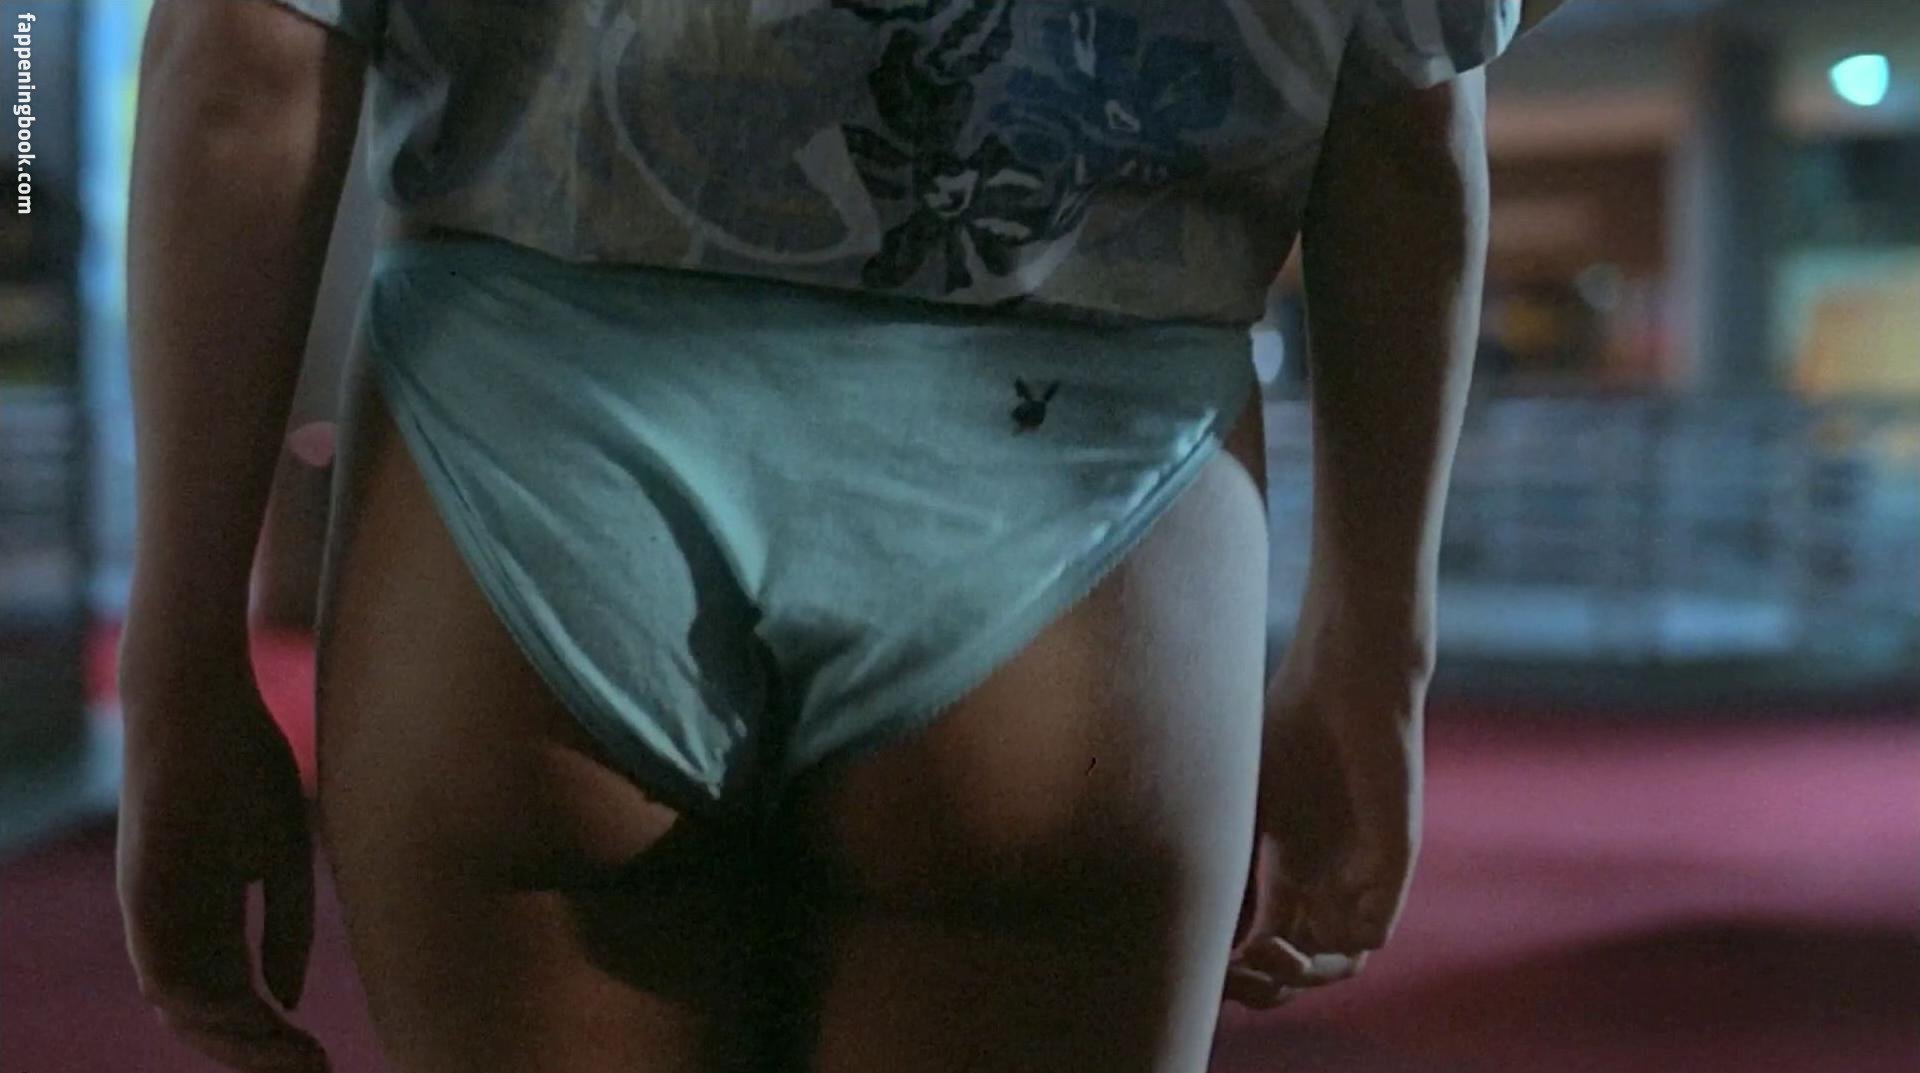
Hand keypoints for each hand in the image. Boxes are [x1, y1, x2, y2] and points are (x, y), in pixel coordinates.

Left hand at [115, 641, 325, 1072]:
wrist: (196, 700)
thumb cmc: (244, 762)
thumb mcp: (282, 852)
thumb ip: (285, 923)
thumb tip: (288, 1002)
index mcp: (210, 913)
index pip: (241, 997)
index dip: (279, 1036)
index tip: (326, 1059)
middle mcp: (174, 924)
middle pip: (213, 1015)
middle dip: (261, 1053)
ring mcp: (154, 911)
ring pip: (184, 1006)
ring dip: (235, 1041)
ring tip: (289, 1058)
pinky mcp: (139, 894)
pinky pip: (162, 970)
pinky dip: (203, 1004)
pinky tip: (250, 1017)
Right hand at [1224, 633, 1426, 1009]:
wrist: (1343, 677)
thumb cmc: (1287, 720)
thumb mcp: (1239, 798)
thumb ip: (1220, 851)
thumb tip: (1167, 904)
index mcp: (1293, 864)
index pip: (1274, 940)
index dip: (1242, 964)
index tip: (1207, 962)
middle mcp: (1329, 875)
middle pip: (1308, 962)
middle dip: (1268, 981)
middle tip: (1235, 966)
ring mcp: (1362, 870)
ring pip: (1344, 958)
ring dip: (1302, 973)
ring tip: (1262, 951)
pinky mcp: (1392, 859)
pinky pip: (1374, 931)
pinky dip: (1336, 949)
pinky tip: (1293, 933)